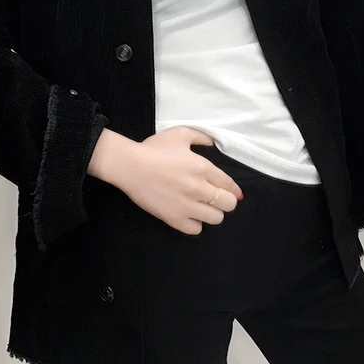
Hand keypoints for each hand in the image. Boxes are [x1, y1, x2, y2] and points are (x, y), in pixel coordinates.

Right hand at [92, 127, 243, 234]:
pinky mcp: (173, 219)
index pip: (230, 185)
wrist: (130, 166)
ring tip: (202, 207)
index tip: (232, 192)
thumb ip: (201, 137)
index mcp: (203, 168)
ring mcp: (186, 206)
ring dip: (211, 213)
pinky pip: (196, 229)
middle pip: (228, 204)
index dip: (233, 190)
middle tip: (216, 198)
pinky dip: (195, 224)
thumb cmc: (154, 149)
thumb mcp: (180, 134)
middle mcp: (198, 188)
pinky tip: (189, 215)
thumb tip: (214, 143)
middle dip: (226, 201)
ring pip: (216, 219)